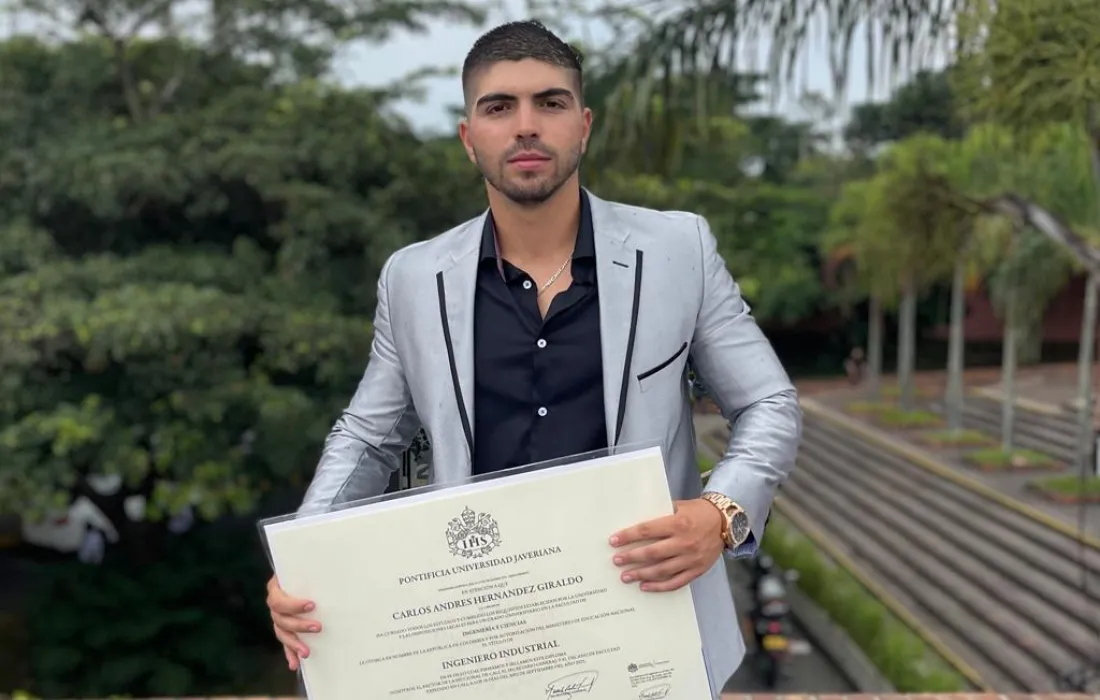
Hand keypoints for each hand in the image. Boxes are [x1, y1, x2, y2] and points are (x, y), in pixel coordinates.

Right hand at [266, 575, 320, 670]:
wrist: (299, 574)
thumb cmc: (306, 571)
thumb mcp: (309, 570)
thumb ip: (316, 573)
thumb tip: (339, 572)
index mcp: (277, 588)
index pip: (279, 600)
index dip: (294, 605)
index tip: (312, 605)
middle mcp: (274, 605)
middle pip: (281, 619)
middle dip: (299, 625)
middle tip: (317, 627)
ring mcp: (278, 618)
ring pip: (282, 633)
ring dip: (293, 644)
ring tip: (306, 653)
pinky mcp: (284, 629)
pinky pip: (284, 643)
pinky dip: (289, 653)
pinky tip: (295, 664)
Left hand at [608, 499, 724, 591]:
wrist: (725, 522)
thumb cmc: (698, 512)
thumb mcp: (679, 506)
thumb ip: (660, 514)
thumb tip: (637, 524)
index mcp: (678, 524)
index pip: (647, 531)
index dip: (628, 536)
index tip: (613, 541)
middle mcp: (684, 543)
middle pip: (652, 553)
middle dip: (631, 557)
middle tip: (616, 561)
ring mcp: (691, 559)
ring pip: (662, 570)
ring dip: (641, 574)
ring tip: (626, 576)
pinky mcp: (697, 570)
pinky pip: (676, 582)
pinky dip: (660, 586)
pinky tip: (645, 586)